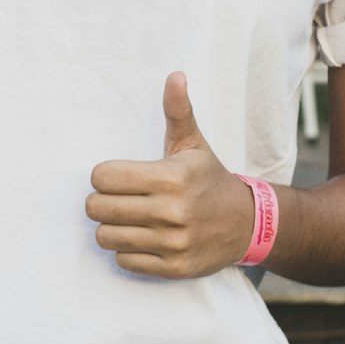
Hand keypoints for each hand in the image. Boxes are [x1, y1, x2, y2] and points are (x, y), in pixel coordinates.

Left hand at [86, 71, 255, 277]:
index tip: (115, 175)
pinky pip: (124, 261)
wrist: (246, 223)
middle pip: (98, 208)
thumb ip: (178, 110)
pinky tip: (141, 236)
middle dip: (100, 201)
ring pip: (105, 237)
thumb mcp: (193, 143)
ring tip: (125, 217)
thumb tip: (175, 75)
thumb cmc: (208, 178)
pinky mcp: (173, 268)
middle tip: (115, 197)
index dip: (103, 175)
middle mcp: (171, 212)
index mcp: (171, 177)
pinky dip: (126, 250)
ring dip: (110, 227)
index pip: (103, 177)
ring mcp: (173, 243)